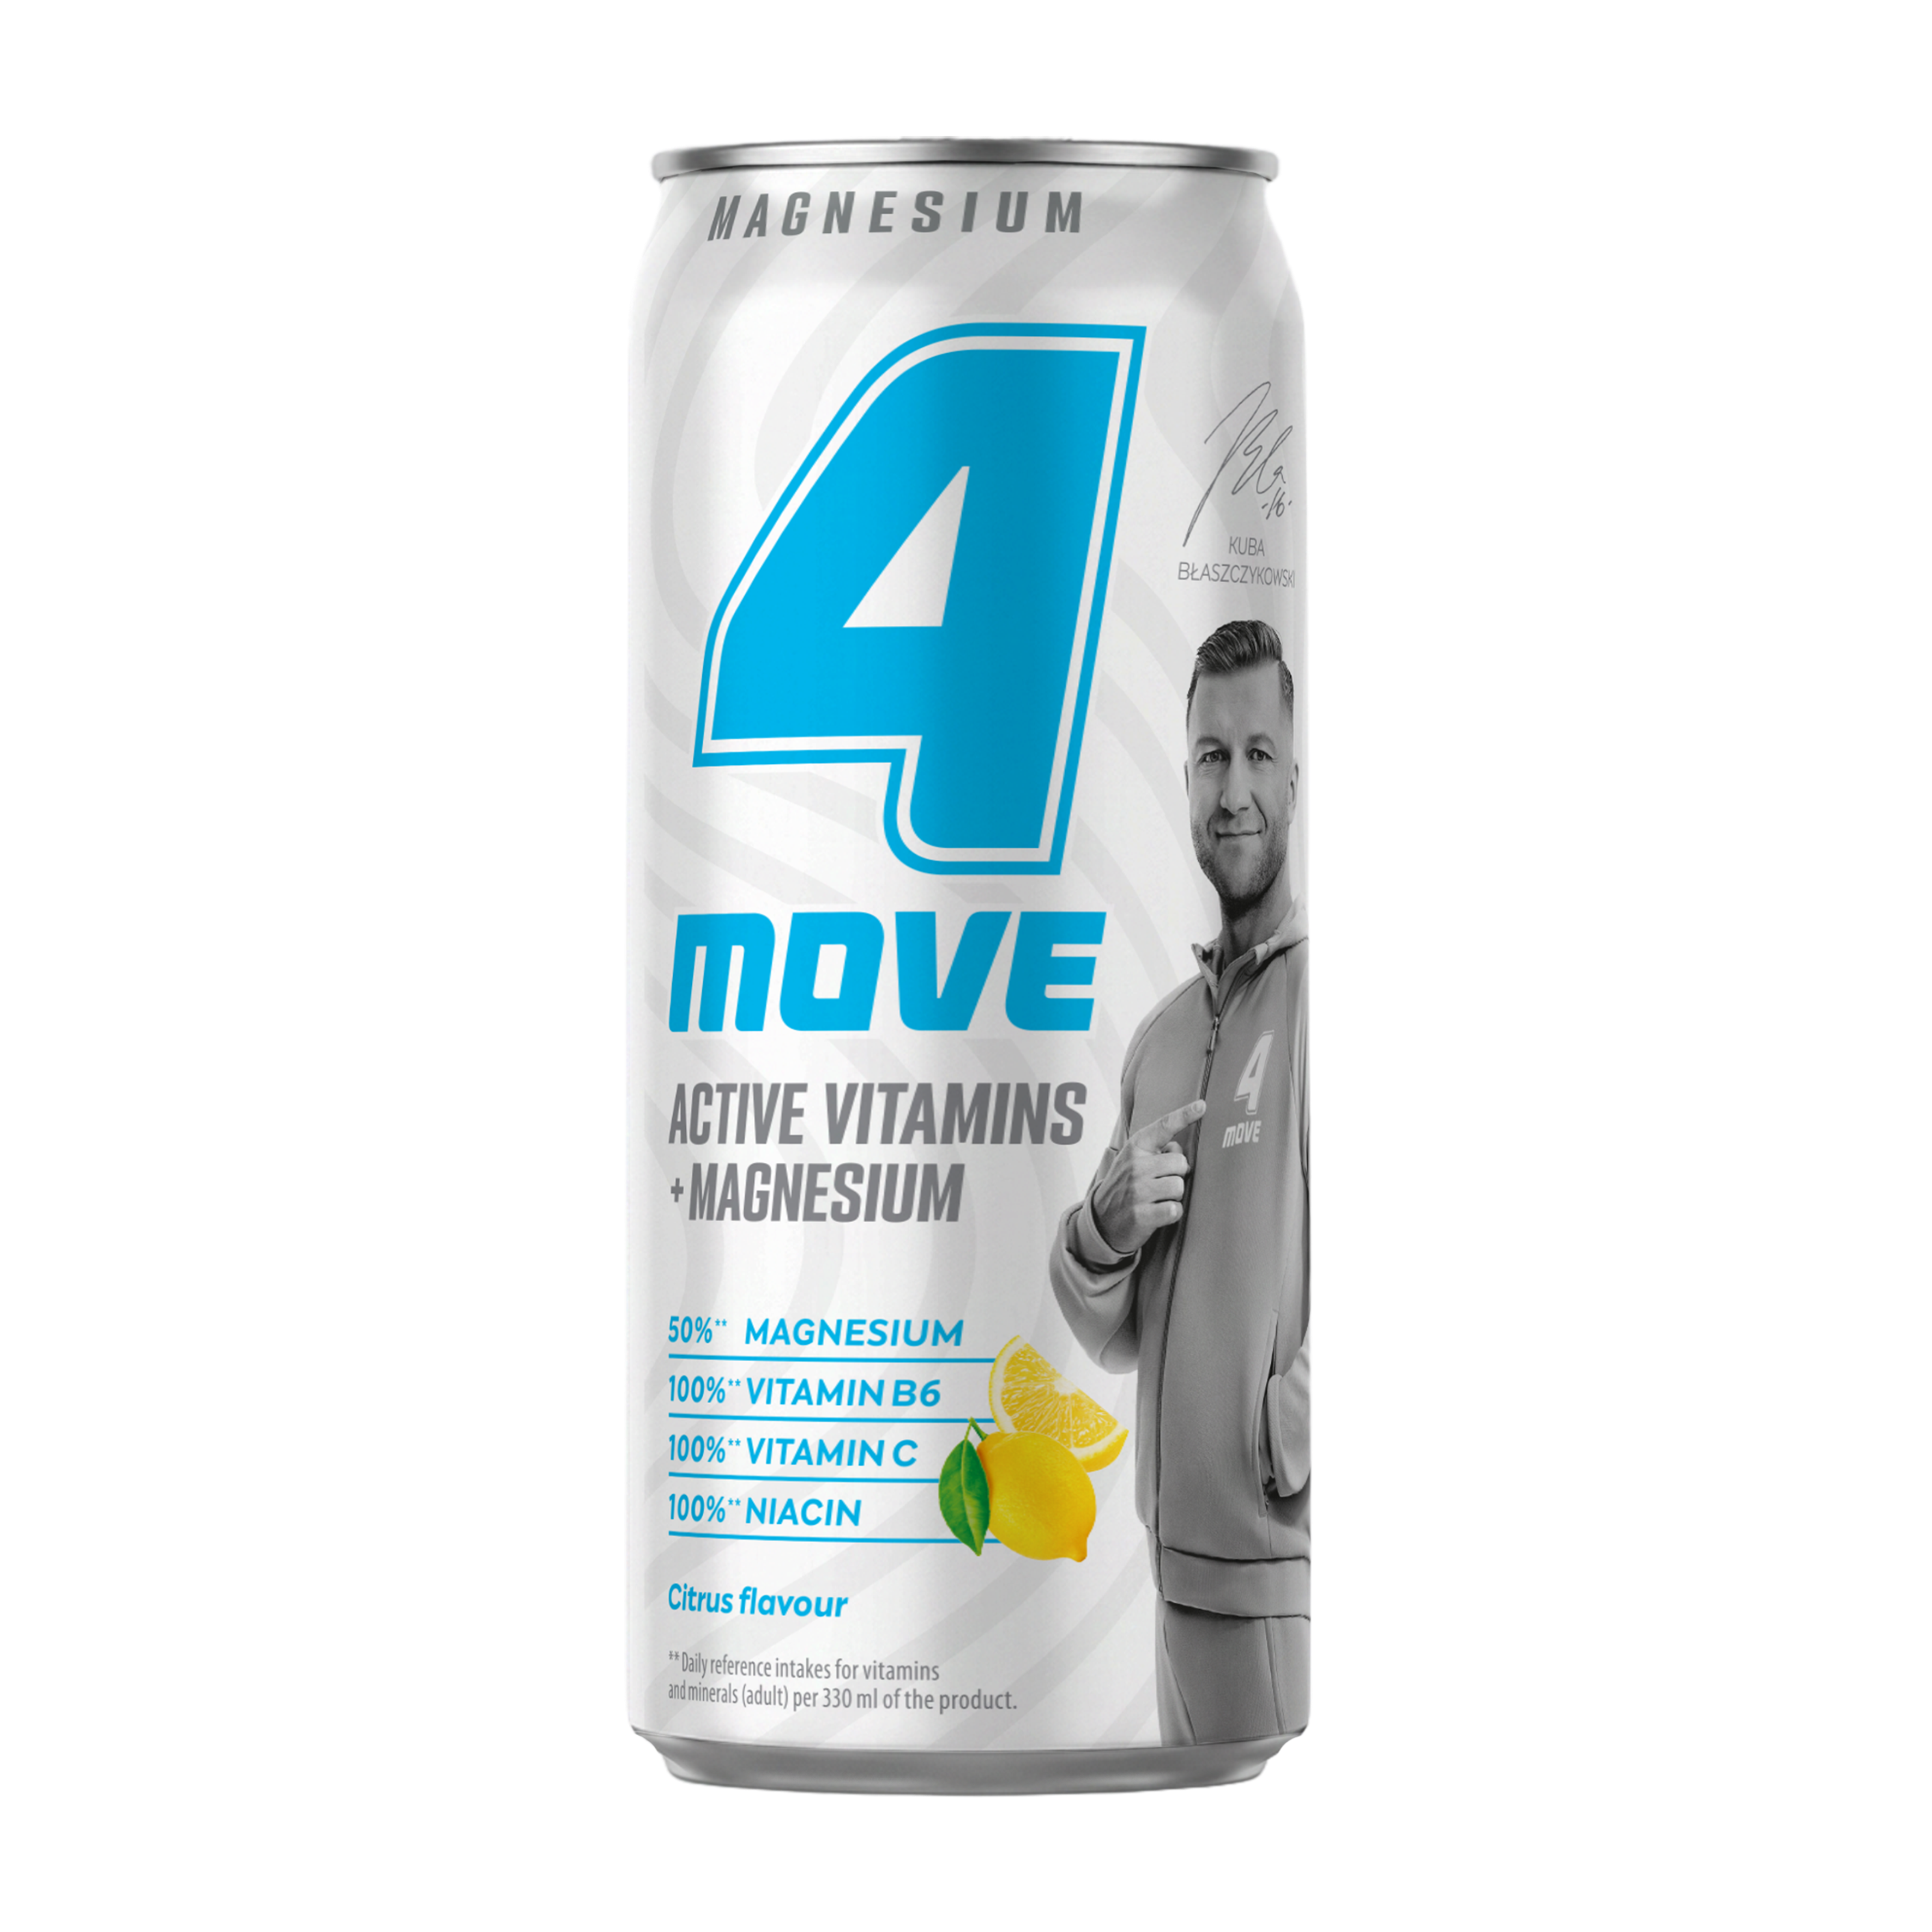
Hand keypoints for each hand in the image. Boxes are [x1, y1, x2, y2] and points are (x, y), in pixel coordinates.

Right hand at [1090, 1100, 1205, 1254]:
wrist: (1101, 1220)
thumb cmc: (1125, 1187)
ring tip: (1158, 1198)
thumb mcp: (1133, 1161)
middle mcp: (1135, 1167)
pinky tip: (1158, 1213)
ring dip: (1174, 1195)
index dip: (1184, 1115)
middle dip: (1177, 1174)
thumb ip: (1155, 1150)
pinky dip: (1171, 1213)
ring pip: (1179, 1186)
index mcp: (1135, 1149)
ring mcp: (1137, 1191)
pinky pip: (1175, 1210)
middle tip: (1161, 1182)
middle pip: (1181, 1163)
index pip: (1163, 1127)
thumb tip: (1178, 1148)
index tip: (1202, 1105)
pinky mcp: (1141, 1215)